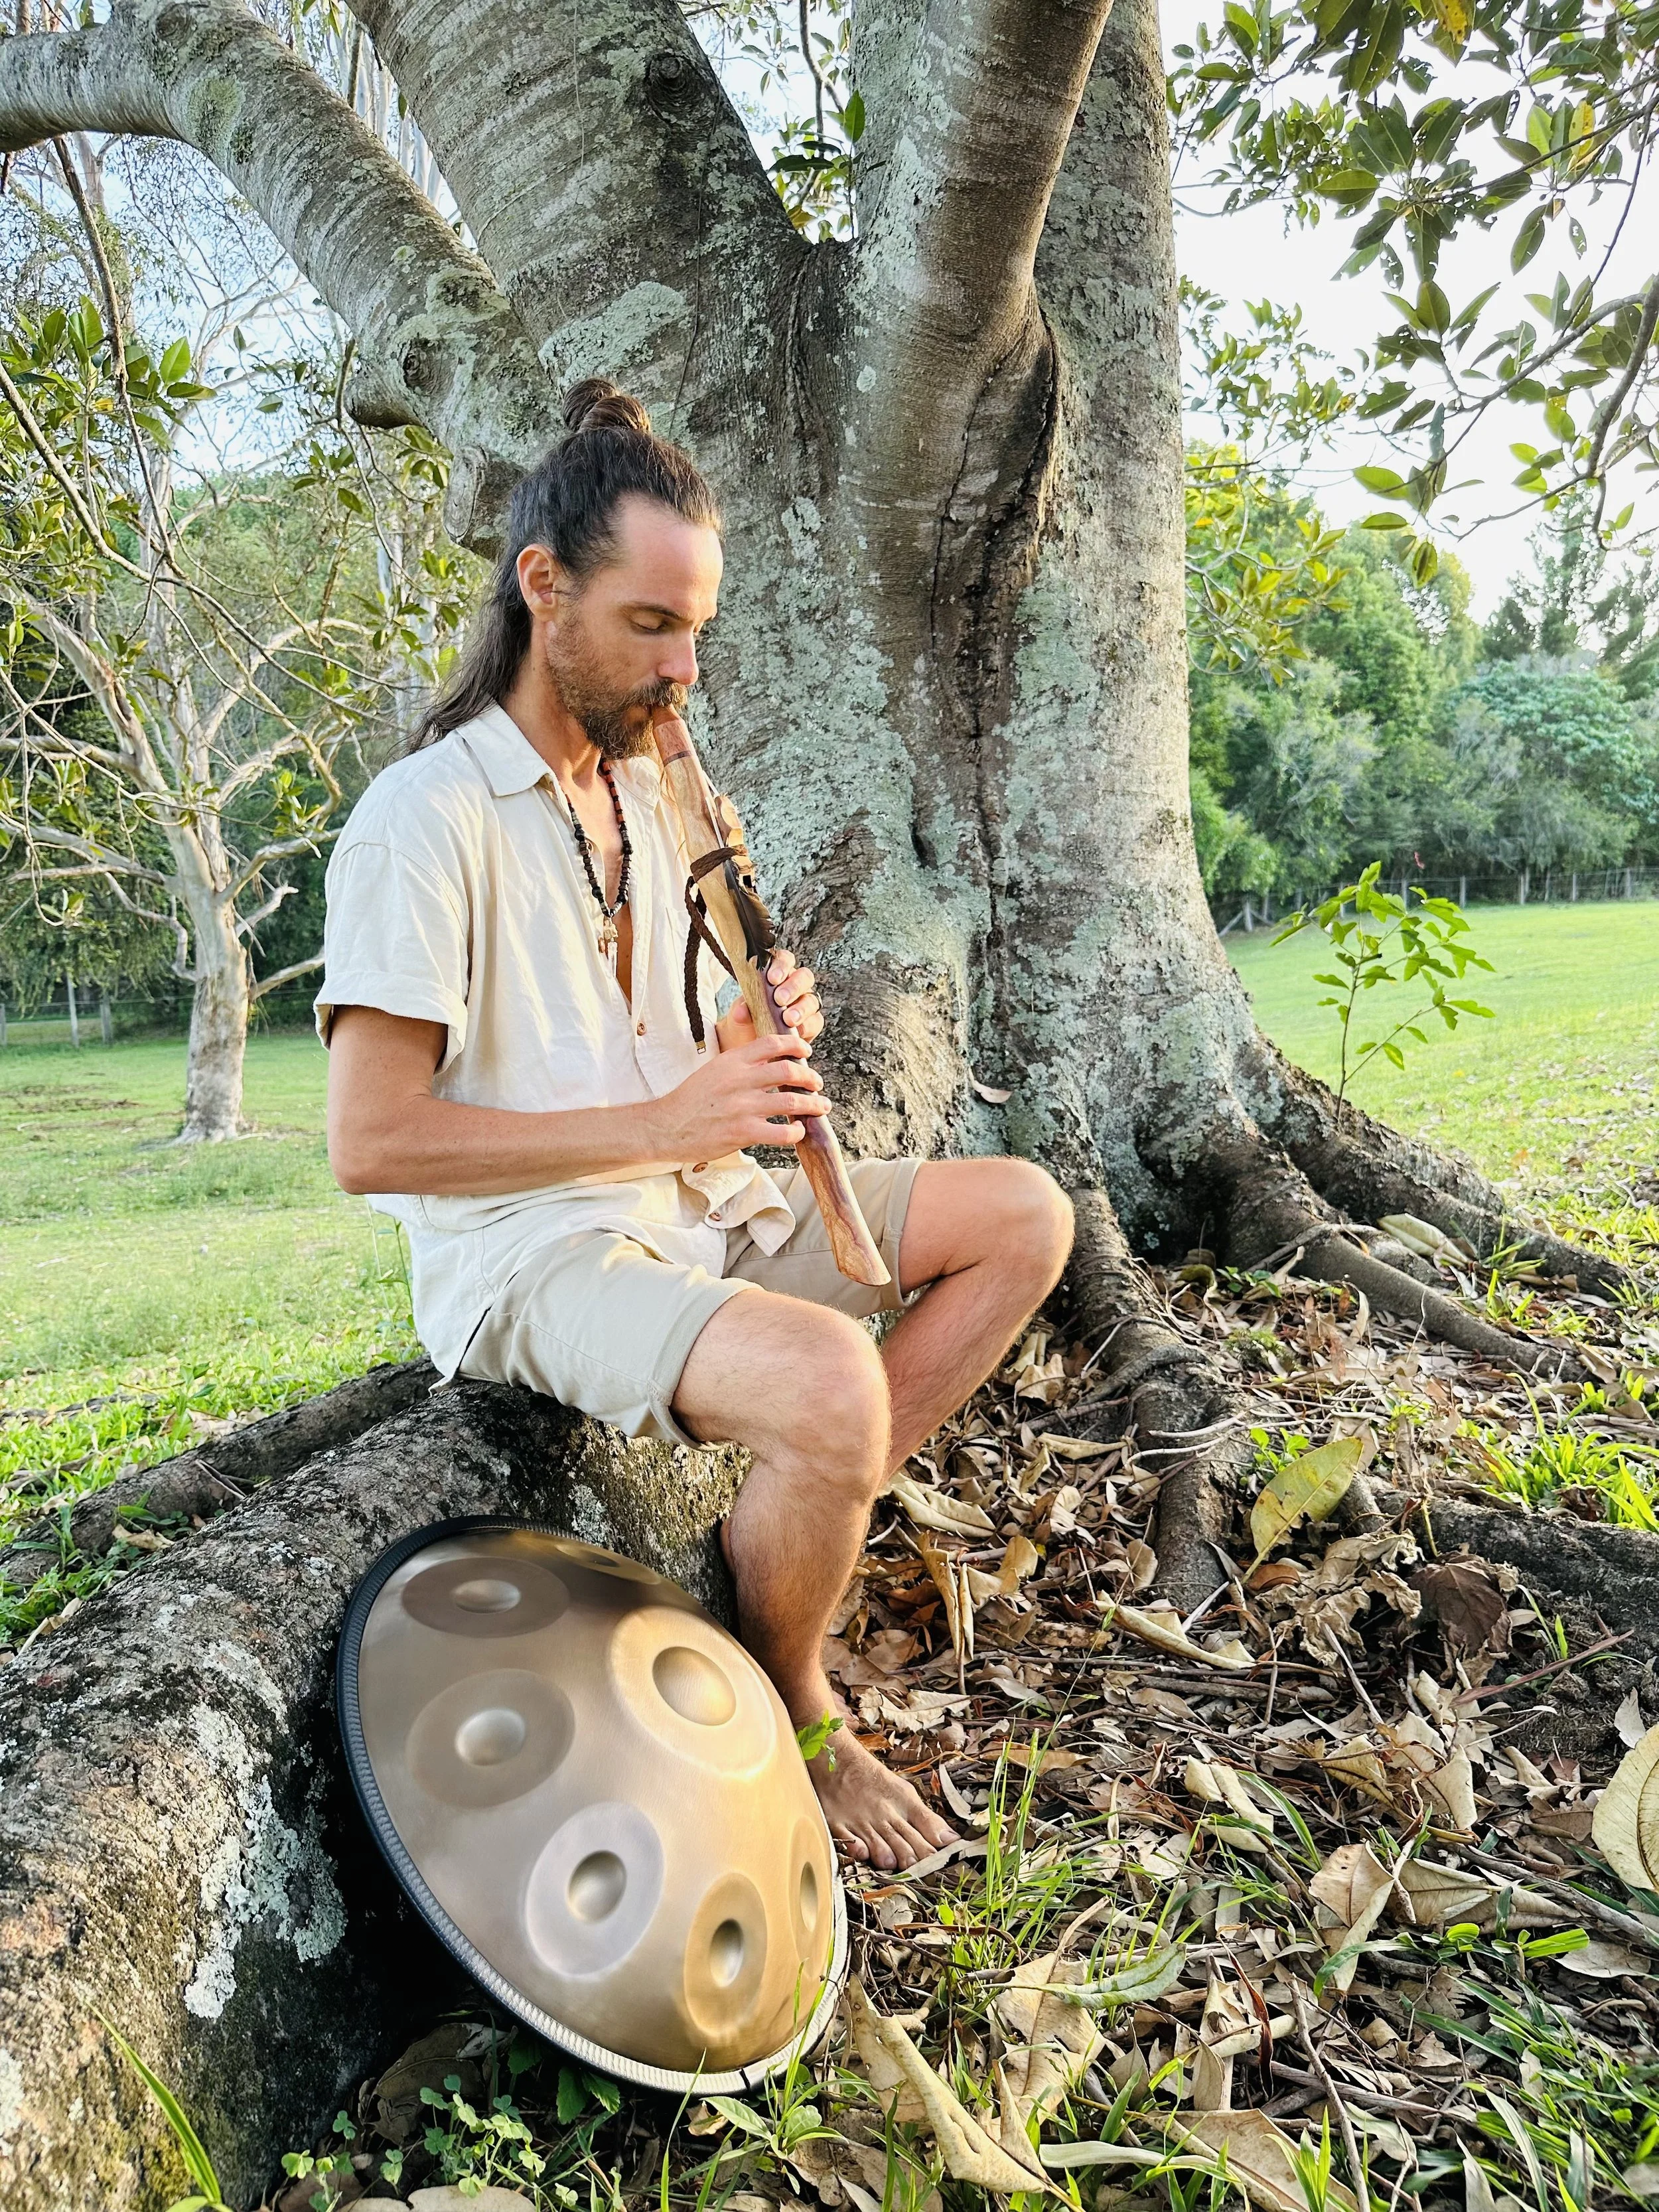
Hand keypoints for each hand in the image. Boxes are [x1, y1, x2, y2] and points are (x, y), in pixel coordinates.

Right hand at [648, 1031, 829, 1156]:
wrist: (665, 1127)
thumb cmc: (688, 1101)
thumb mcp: (712, 1071)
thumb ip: (739, 1066)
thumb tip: (769, 1063)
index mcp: (732, 1061)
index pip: (772, 1043)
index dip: (795, 1046)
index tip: (806, 1052)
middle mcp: (740, 1080)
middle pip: (788, 1070)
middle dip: (810, 1077)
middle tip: (817, 1085)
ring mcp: (743, 1106)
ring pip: (792, 1100)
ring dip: (812, 1104)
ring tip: (820, 1107)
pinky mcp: (743, 1132)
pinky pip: (782, 1132)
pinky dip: (796, 1132)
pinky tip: (797, 1132)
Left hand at [714, 948, 823, 1051]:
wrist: (750, 1043)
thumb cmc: (747, 1022)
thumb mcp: (738, 1016)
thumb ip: (740, 1011)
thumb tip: (742, 1010)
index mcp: (777, 974)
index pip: (785, 960)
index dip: (781, 966)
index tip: (772, 978)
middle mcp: (794, 986)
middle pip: (804, 977)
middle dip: (793, 987)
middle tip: (780, 999)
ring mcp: (805, 1004)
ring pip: (811, 999)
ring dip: (801, 1008)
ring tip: (788, 1019)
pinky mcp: (811, 1023)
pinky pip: (816, 1021)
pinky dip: (807, 1025)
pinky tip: (797, 1031)